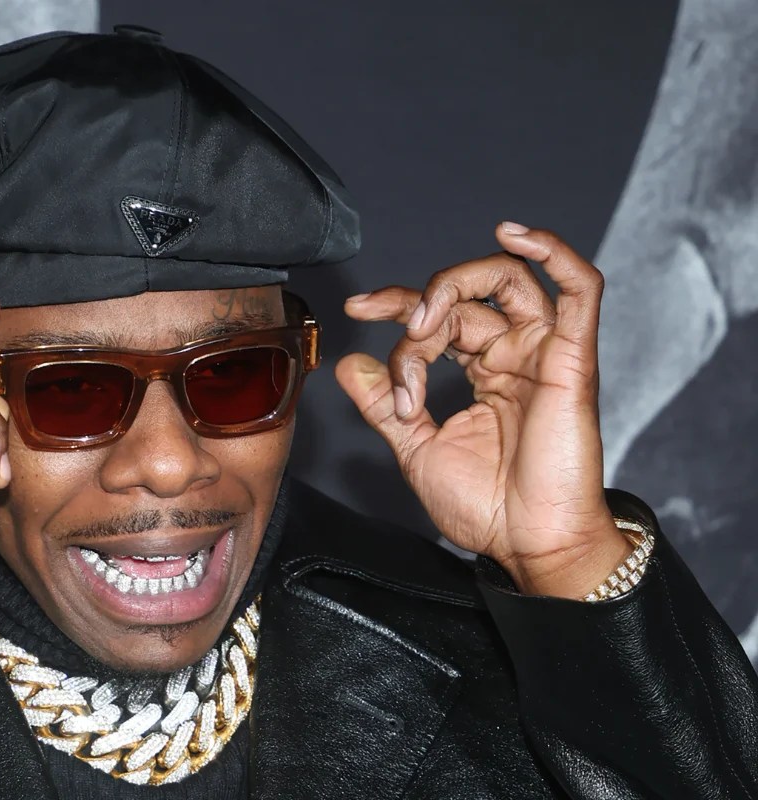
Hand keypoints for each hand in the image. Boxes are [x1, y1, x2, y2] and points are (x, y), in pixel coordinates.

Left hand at [337, 223, 630, 598]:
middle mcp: (514, 352)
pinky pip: (580, 289)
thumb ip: (383, 405)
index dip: (397, 304)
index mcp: (484, 370)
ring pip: (506, 280)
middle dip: (415, 314)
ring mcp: (545, 352)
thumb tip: (349, 364)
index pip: (439, 315)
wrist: (530, 545)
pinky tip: (516, 236)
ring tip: (421, 322)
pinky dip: (554, 253)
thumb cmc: (488, 507)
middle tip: (399, 357)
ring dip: (453, 287)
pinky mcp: (573, 359)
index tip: (357, 309)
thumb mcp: (416, 449)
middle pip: (463, 297)